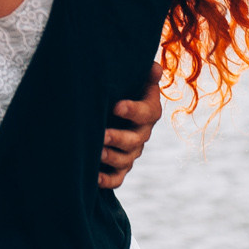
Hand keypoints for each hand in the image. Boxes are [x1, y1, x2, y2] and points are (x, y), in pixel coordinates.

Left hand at [98, 66, 163, 189]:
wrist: (114, 107)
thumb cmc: (124, 88)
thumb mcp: (134, 78)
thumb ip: (145, 73)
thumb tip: (154, 67)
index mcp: (149, 111)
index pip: (146, 112)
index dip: (132, 110)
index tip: (115, 106)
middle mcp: (142, 133)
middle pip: (135, 140)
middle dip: (118, 138)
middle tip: (102, 135)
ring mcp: (132, 152)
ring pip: (126, 159)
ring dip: (111, 158)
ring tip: (96, 153)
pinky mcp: (121, 167)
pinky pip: (118, 178)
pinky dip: (107, 180)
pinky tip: (94, 178)